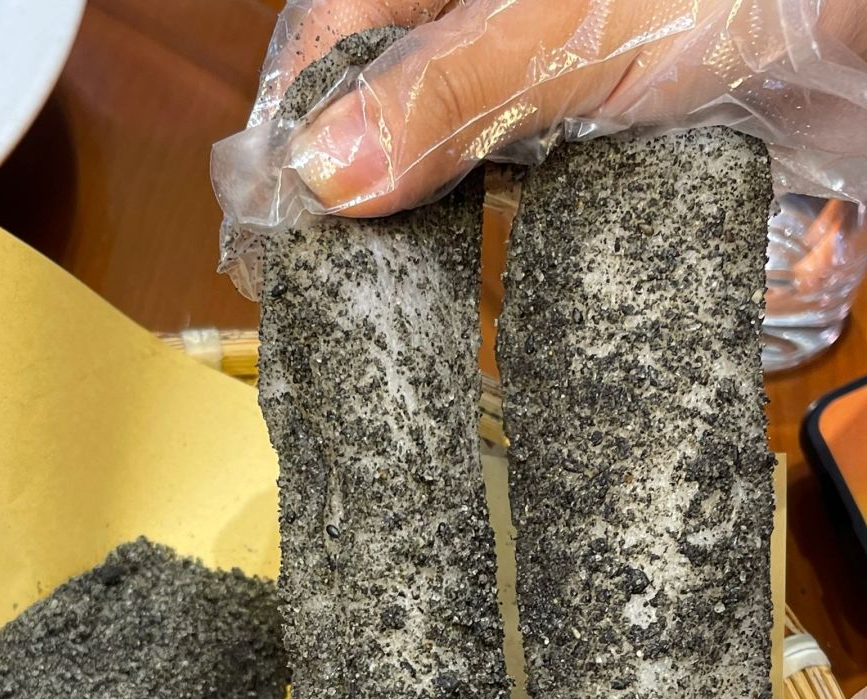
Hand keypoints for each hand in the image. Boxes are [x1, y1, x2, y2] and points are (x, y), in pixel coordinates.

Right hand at [218, 0, 866, 225]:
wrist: (843, 29)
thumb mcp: (562, 33)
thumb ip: (444, 98)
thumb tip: (324, 170)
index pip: (329, 33)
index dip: (290, 131)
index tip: (270, 226)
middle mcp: (477, 12)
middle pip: (368, 96)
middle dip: (335, 184)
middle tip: (305, 276)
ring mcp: (523, 70)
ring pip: (423, 144)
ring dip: (392, 215)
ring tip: (357, 289)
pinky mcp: (570, 128)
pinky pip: (490, 180)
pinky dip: (464, 225)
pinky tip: (441, 271)